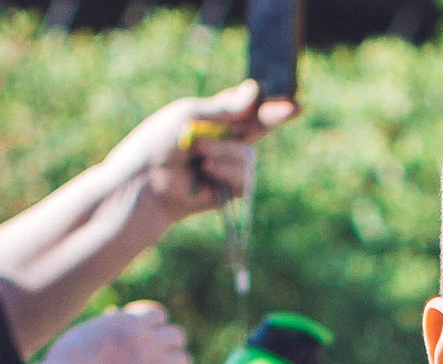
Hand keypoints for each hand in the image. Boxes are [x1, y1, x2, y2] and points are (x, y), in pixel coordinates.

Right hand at [40, 301, 191, 363]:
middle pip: (177, 336)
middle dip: (169, 346)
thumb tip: (114, 313)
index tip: (145, 341)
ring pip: (184, 361)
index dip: (154, 328)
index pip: (158, 315)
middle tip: (158, 361)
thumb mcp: (84, 334)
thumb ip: (105, 325)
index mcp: (128, 321)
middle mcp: (147, 339)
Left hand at [108, 86, 295, 224]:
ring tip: (199, 157)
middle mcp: (225, 141)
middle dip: (274, 117)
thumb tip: (255, 93)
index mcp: (215, 117)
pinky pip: (245, 180)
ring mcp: (228, 166)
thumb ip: (223, 109)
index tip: (295, 105)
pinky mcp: (229, 190)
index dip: (271, 106)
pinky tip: (207, 174)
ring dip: (224, 153)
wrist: (147, 183)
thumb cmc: (159, 145)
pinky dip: (227, 173)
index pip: (248, 108)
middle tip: (293, 108)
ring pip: (248, 157)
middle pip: (261, 128)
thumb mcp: (190, 116)